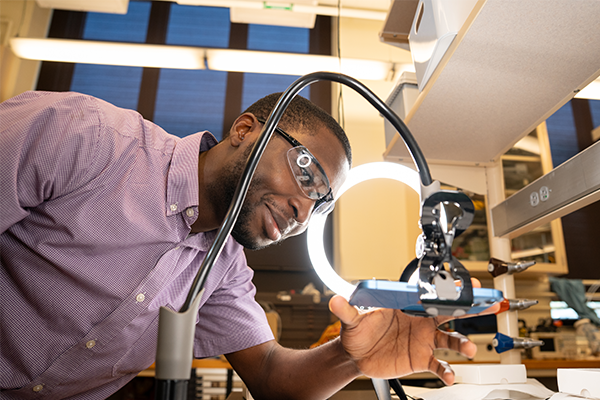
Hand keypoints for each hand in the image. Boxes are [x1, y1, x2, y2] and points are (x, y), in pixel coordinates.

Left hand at [329, 280, 498, 384]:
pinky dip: (446, 371)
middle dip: (471, 307)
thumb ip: (347, 309)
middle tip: (490, 304)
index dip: (448, 289)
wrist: (355, 355)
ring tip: (469, 348)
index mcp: (408, 306)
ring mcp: (422, 340)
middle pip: (450, 312)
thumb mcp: (352, 319)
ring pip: (449, 339)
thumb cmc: (357, 330)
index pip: (431, 295)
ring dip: (462, 343)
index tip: (465, 284)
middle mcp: (420, 321)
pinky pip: (438, 365)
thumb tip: (335, 300)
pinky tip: (450, 376)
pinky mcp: (420, 359)